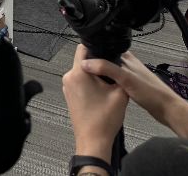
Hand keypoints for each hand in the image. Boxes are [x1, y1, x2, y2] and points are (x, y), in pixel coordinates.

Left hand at [62, 45, 128, 159]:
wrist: (94, 140)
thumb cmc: (104, 119)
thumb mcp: (120, 93)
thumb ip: (118, 74)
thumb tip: (118, 65)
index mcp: (78, 73)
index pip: (82, 48)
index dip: (96, 47)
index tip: (106, 51)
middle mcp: (68, 77)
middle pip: (83, 61)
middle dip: (97, 64)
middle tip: (111, 73)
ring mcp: (67, 86)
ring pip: (82, 72)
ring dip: (94, 75)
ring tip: (108, 86)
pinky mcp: (69, 95)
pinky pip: (79, 82)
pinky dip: (90, 84)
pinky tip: (101, 94)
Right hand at [80, 52, 187, 138]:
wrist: (167, 109)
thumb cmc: (150, 92)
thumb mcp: (125, 78)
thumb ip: (106, 68)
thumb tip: (84, 63)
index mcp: (126, 56)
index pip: (104, 48)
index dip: (91, 52)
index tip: (78, 58)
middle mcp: (127, 63)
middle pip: (106, 59)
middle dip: (94, 64)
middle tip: (80, 71)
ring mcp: (129, 75)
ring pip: (109, 71)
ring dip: (100, 74)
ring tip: (88, 79)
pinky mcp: (130, 86)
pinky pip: (114, 80)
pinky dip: (107, 83)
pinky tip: (102, 88)